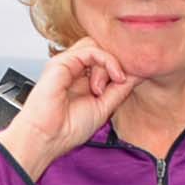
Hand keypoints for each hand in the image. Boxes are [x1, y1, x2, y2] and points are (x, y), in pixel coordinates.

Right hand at [0, 38, 137, 180]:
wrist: (46, 138)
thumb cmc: (67, 129)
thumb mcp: (105, 106)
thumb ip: (120, 88)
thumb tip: (138, 73)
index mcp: (82, 80)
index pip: (106, 60)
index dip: (122, 66)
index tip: (132, 80)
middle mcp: (74, 70)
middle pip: (103, 49)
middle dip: (117, 63)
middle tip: (120, 83)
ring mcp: (67, 65)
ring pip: (98, 46)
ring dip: (111, 63)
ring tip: (110, 85)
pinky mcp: (61, 62)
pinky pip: (92, 49)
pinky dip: (108, 60)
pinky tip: (113, 76)